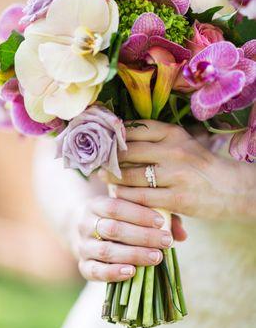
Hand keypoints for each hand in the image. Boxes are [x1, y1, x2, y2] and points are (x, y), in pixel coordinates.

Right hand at [77, 196, 186, 281]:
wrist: (87, 229)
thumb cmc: (119, 217)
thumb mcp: (133, 209)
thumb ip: (158, 216)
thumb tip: (183, 234)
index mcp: (96, 204)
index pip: (115, 206)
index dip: (139, 214)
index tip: (161, 221)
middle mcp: (85, 223)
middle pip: (113, 229)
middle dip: (142, 236)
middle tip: (166, 241)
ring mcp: (82, 246)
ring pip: (106, 251)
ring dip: (134, 254)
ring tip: (157, 257)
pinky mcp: (82, 265)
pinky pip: (95, 272)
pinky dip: (113, 273)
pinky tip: (132, 272)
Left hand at [99, 121, 255, 219]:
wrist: (231, 189)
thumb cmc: (200, 166)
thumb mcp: (182, 143)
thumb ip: (156, 140)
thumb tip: (121, 138)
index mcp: (173, 133)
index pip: (135, 129)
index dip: (114, 135)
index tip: (101, 141)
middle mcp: (173, 149)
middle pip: (128, 151)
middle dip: (108, 157)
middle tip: (96, 162)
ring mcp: (175, 174)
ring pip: (130, 175)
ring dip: (113, 178)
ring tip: (103, 178)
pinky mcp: (176, 198)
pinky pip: (140, 197)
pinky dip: (125, 196)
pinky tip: (118, 195)